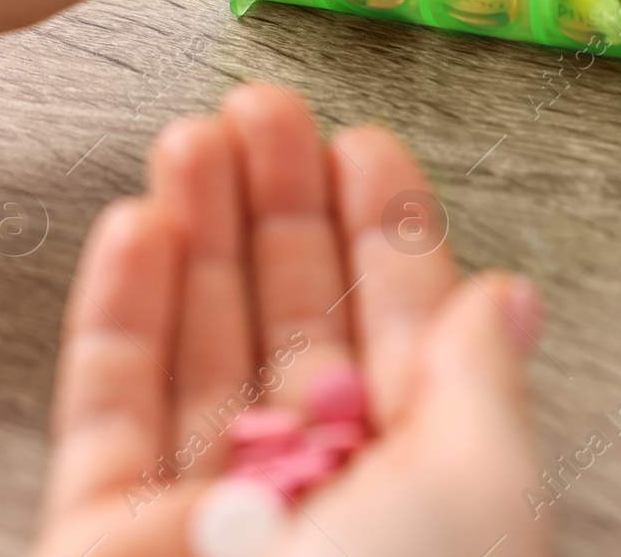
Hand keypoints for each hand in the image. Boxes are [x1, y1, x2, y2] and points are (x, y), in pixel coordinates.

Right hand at [30, 83, 549, 556]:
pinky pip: (111, 406)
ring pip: (201, 341)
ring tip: (201, 133)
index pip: (400, 322)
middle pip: (293, 316)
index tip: (368, 142)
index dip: (385, 227)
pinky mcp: (107, 535)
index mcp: (418, 472)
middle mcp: (316, 486)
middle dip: (282, 206)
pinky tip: (142, 224)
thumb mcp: (482, 487)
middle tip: (270, 107)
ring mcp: (208, 509)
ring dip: (199, 230)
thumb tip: (512, 290)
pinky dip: (120, 310)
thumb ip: (483, 378)